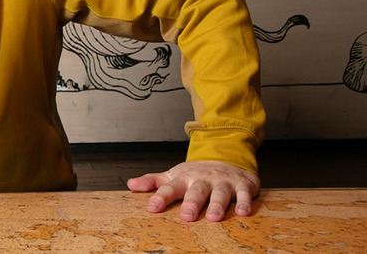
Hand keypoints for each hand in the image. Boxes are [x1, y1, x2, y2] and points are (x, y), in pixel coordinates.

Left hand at [127, 160, 260, 221]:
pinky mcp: (242, 185)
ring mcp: (223, 182)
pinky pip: (244, 194)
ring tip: (213, 217)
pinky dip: (245, 203)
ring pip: (220, 193)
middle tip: (186, 216)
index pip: (170, 188)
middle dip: (191, 203)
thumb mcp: (174, 175)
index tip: (152, 208)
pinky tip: (244, 212)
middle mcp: (203, 179)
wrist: (227, 157)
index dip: (161, 197)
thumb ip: (154, 182)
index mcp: (185, 178)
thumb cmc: (198, 173)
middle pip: (196, 191)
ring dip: (217, 205)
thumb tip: (130, 184)